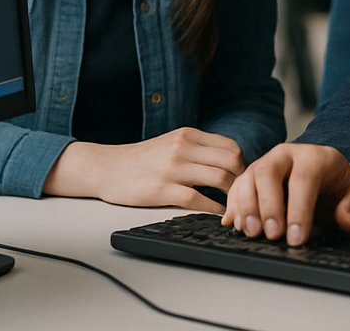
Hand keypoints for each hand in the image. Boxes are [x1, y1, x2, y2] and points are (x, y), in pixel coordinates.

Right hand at [43, 127, 244, 213]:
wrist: (107, 168)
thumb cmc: (142, 159)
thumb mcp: (172, 143)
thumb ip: (198, 149)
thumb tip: (230, 163)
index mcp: (188, 135)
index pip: (231, 147)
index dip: (242, 165)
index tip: (242, 179)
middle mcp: (183, 148)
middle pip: (231, 161)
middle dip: (242, 180)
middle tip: (241, 195)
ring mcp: (173, 168)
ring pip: (219, 179)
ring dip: (231, 196)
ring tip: (232, 206)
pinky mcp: (162, 190)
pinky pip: (198, 200)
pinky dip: (213, 208)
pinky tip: (216, 213)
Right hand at [222, 143, 349, 244]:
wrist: (326, 175)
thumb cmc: (340, 186)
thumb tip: (344, 220)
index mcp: (315, 157)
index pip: (304, 178)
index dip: (299, 209)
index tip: (297, 237)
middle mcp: (286, 155)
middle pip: (268, 172)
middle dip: (268, 205)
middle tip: (272, 234)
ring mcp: (265, 164)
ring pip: (247, 179)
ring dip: (246, 208)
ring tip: (252, 233)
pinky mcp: (251, 178)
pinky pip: (236, 189)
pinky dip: (234, 208)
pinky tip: (236, 225)